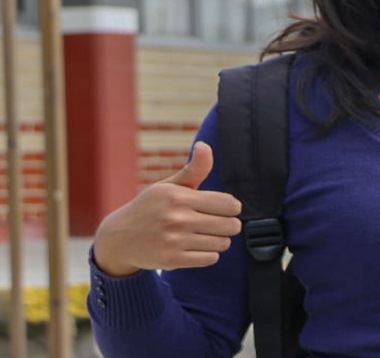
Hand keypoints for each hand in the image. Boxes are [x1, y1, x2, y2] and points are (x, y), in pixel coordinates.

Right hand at [92, 142, 242, 276]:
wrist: (119, 238)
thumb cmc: (150, 208)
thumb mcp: (169, 186)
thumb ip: (194, 169)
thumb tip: (205, 146)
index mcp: (179, 197)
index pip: (229, 204)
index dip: (232, 207)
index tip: (224, 208)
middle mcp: (177, 219)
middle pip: (231, 225)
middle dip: (229, 224)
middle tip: (218, 223)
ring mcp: (174, 241)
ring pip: (222, 244)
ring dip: (219, 240)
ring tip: (206, 235)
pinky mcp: (171, 260)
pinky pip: (211, 259)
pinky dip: (209, 254)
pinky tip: (197, 247)